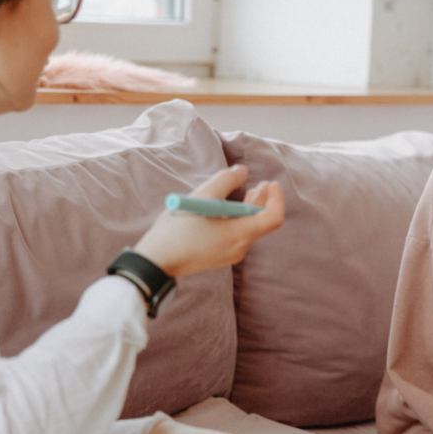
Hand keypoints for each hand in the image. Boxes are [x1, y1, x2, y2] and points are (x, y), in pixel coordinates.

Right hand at [134, 165, 283, 277]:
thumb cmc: (177, 229)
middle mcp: (239, 248)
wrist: (155, 262)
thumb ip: (225, 180)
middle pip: (261, 222)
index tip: (271, 183)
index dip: (277, 198)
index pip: (274, 218)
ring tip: (252, 191)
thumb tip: (242, 171)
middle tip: (263, 183)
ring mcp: (229, 254)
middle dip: (263, 201)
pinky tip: (230, 208)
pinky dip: (239, 219)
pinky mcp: (218, 256)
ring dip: (251, 208)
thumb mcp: (202, 197)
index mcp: (239, 235)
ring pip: (249, 228)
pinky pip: (237, 235)